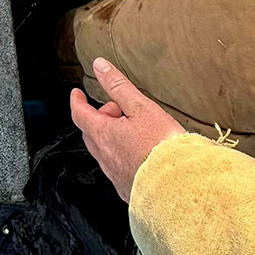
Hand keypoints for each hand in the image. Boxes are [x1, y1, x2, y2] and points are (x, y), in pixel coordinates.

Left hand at [69, 58, 184, 203]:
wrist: (176, 183)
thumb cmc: (161, 145)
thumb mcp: (140, 107)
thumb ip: (118, 86)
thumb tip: (100, 66)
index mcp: (103, 134)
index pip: (80, 114)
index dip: (77, 101)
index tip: (77, 94)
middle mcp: (104, 156)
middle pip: (91, 132)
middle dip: (100, 117)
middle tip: (118, 109)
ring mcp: (114, 174)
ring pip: (103, 150)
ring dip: (111, 136)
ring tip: (133, 129)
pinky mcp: (127, 187)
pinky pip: (116, 167)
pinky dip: (121, 154)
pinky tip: (138, 153)